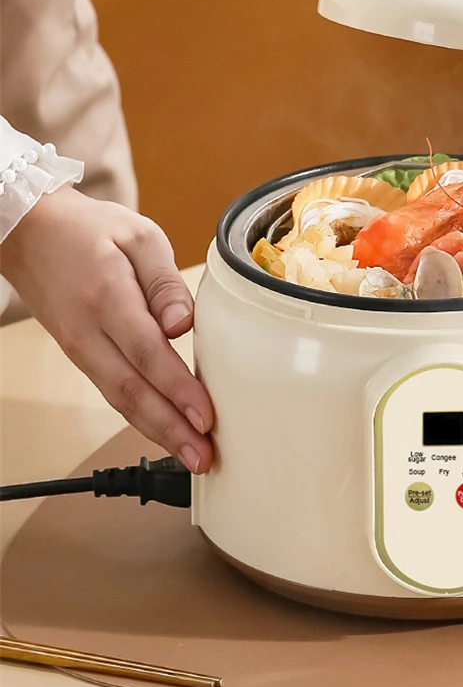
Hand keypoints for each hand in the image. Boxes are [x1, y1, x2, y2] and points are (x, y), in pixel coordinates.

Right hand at [1, 187, 213, 471]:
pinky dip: (140, 416)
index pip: (148, 353)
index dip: (178, 389)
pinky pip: (112, 391)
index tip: (206, 416)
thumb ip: (165, 282)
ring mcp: (79, 348)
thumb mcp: (138, 236)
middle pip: (132, 391)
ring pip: (119, 399)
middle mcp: (88, 332)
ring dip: (157, 431)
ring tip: (192, 454)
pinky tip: (165, 430)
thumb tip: (184, 324)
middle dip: (170, 429)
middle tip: (204, 456)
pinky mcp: (80, 355)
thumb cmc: (89, 230)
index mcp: (106, 297)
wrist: (31, 233)